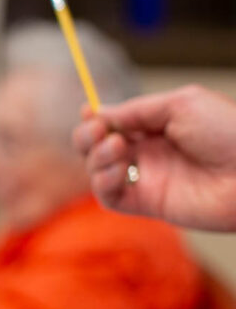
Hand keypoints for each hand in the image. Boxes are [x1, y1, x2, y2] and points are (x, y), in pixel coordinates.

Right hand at [73, 85, 235, 230]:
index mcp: (156, 127)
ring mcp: (145, 179)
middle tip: (97, 131)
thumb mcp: (180, 104)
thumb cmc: (229, 131)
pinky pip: (109, 197)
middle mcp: (148, 153)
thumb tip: (100, 112)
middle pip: (97, 147)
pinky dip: (103, 182)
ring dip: (96, 157)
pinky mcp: (147, 204)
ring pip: (97, 171)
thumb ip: (136, 110)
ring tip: (117, 147)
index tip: (88, 111)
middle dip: (87, 136)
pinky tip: (117, 170)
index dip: (95, 118)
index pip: (113, 123)